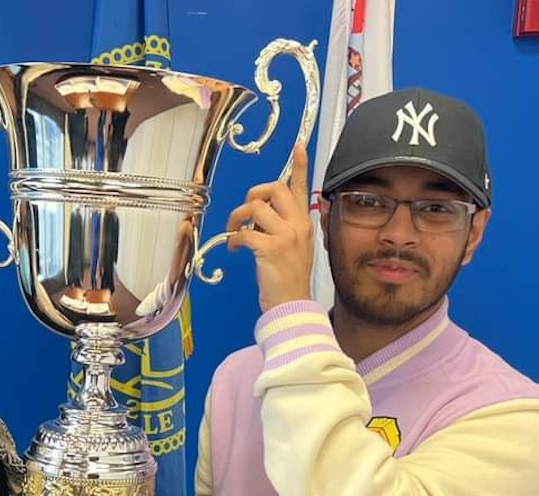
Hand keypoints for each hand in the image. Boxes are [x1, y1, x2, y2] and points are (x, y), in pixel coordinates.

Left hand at [226, 143, 314, 312]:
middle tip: (244, 214)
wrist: (292, 305)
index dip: (300, 165)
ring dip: (237, 218)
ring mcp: (286, 236)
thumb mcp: (296, 247)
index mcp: (304, 222)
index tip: (299, 146)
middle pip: (274, 188)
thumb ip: (285, 226)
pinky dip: (234, 240)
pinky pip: (245, 232)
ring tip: (235, 234)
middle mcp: (298, 225)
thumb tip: (263, 212)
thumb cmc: (289, 279)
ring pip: (255, 207)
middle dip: (252, 195)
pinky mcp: (271, 249)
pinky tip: (234, 250)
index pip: (302, 187)